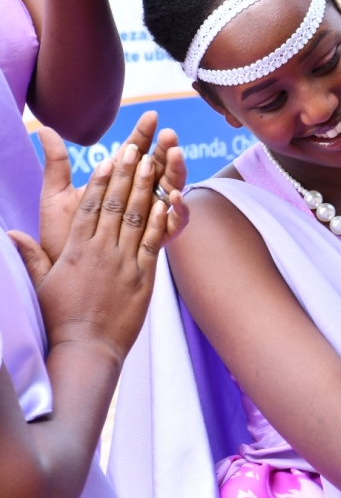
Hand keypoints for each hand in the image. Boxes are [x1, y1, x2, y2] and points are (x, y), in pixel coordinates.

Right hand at [8, 143, 177, 360]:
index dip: (99, 181)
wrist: (85, 348)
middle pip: (114, 205)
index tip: (107, 160)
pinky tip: (167, 202)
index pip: (88, 207)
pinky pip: (153, 243)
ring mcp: (124, 264)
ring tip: (153, 164)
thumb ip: (31, 256)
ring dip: (145, 188)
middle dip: (126, 174)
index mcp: (75, 249)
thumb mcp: (41, 283)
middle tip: (135, 148)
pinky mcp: (144, 279)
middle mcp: (100, 251)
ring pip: (136, 218)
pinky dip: (160, 221)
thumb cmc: (61, 318)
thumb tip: (10, 235)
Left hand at [38, 111, 188, 262]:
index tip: (152, 116)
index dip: (144, 135)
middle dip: (166, 150)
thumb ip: (57, 164)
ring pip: (170, 191)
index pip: (134, 153)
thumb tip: (46, 131)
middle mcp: (137, 199)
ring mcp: (148, 219)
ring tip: (177, 156)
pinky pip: (173, 225)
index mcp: (116, 184)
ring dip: (176, 173)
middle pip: (158, 169)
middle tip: (170, 135)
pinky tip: (172, 197)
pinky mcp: (154, 242)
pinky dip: (177, 211)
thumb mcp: (54, 196)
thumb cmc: (59, 236)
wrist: (64, 274)